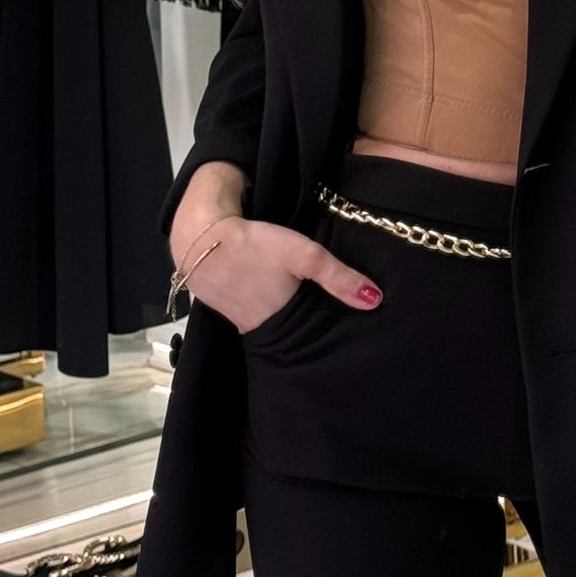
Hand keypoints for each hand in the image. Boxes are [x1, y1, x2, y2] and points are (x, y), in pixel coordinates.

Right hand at [171, 207, 381, 335]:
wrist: (200, 236)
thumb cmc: (254, 247)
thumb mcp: (304, 255)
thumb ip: (338, 278)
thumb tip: (375, 300)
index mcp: (280, 326)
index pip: (313, 340)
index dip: (331, 337)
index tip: (354, 334)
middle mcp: (259, 331)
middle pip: (295, 335)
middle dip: (315, 329)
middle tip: (340, 320)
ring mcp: (240, 319)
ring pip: (276, 323)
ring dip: (292, 317)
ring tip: (313, 306)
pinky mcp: (228, 303)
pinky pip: (258, 311)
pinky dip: (272, 305)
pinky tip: (279, 293)